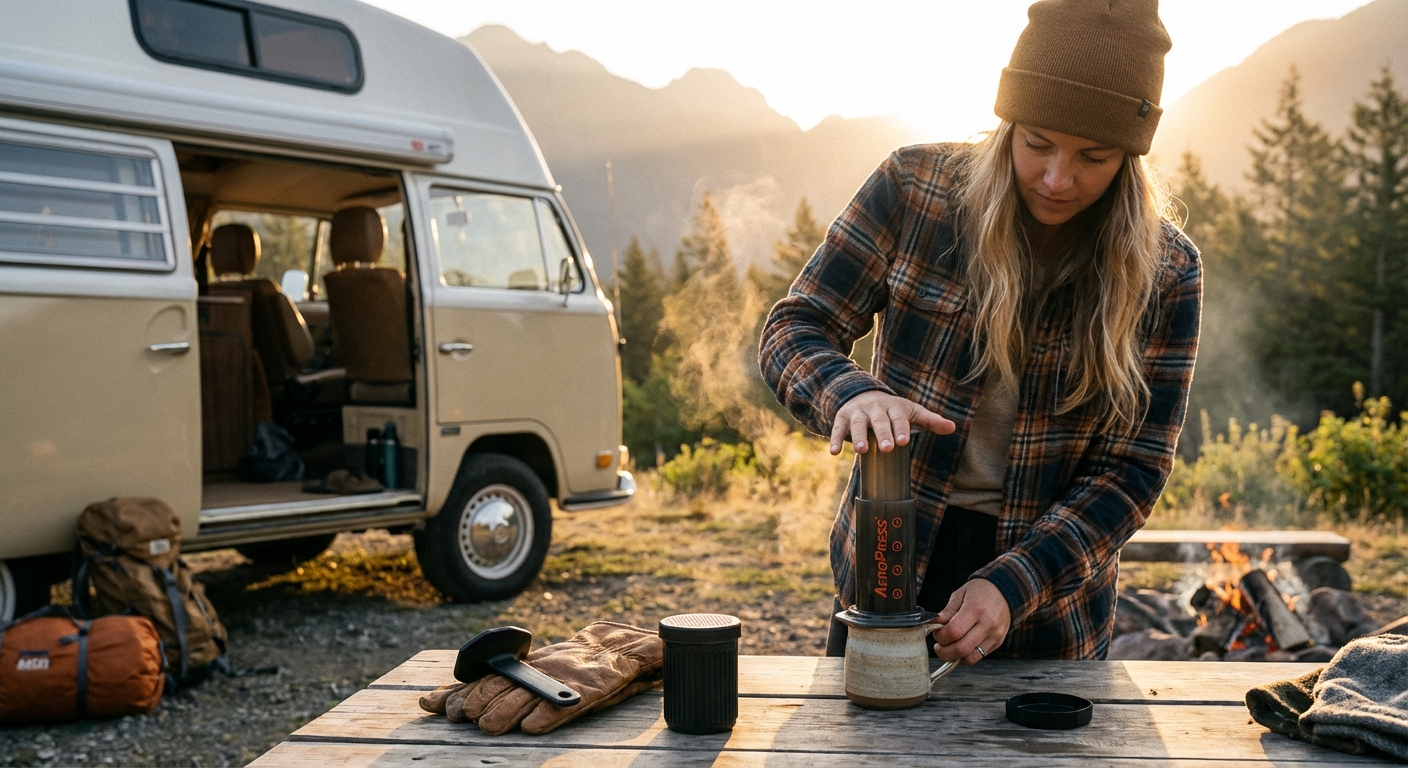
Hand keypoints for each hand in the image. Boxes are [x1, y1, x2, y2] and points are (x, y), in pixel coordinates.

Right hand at [829, 390, 954, 454]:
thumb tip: (953, 427)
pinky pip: (837, 428)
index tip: (904, 442)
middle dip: (883, 433)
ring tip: (862, 451)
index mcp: (893, 407)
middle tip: (888, 449)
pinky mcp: (842, 418)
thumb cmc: (891, 409)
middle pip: (879, 420)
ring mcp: (857, 412)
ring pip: (857, 424)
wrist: (862, 394)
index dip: (901, 429)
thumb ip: (930, 420)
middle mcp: (875, 408)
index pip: (898, 417)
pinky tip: (834, 453)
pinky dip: (835, 439)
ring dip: (858, 437)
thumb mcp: (910, 411)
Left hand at [930, 579, 1010, 664]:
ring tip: (948, 649)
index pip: (954, 631)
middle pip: (961, 648)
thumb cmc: (980, 591)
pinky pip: (978, 657)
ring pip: (970, 657)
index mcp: (975, 609)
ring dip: (954, 658)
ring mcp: (994, 635)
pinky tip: (959, 649)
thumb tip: (934, 625)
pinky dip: (965, 657)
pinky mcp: (997, 642)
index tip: (936, 633)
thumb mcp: (960, 594)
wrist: (1005, 590)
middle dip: (944, 652)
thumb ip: (947, 612)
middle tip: (938, 646)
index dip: (940, 636)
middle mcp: (987, 624)